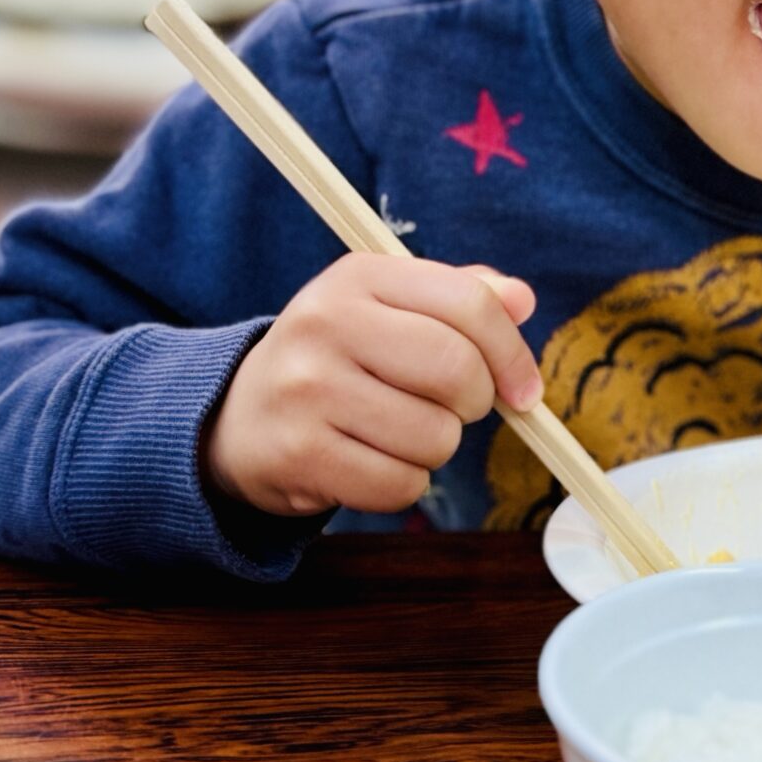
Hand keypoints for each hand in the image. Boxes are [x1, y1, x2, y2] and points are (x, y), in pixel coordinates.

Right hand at [204, 253, 540, 518]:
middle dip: (474, 403)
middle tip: (451, 409)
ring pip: (436, 436)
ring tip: (396, 432)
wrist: (238, 418)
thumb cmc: (338, 359)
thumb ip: (459, 297)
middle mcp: (327, 323)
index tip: (522, 389)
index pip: (470, 304)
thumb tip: (521, 300)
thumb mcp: (388, 308)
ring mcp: (308, 389)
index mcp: (359, 276)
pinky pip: (400, 484)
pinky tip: (371, 462)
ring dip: (435, 448)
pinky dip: (403, 484)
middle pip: (458, 372)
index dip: (511, 354)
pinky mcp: (299, 452)